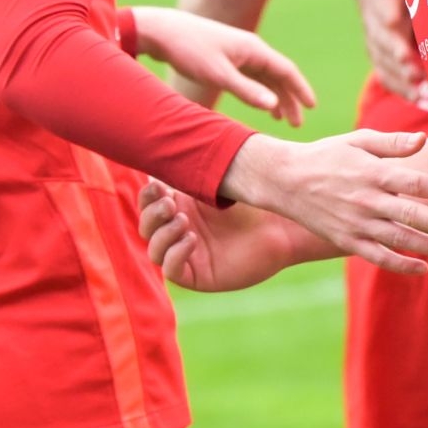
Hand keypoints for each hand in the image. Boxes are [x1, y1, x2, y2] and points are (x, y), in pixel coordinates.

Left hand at [133, 6, 315, 123]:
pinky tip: (259, 104)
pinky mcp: (226, 58)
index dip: (301, 90)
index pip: (287, 70)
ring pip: (265, 78)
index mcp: (254, 50)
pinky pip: (252, 77)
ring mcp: (239, 53)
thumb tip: (274, 105)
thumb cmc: (190, 50)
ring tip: (282, 119)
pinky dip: (260, 92)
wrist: (163, 31)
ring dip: (275, 97)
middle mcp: (251, 50)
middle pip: (279, 76)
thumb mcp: (219, 74)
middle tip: (297, 124)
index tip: (312, 108)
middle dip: (290, 99)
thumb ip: (247, 91)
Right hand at [139, 178, 295, 290]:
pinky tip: (192, 240)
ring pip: (154, 251)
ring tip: (184, 221)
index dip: (147, 196)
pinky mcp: (199, 275)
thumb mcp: (221, 180)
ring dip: (163, 234)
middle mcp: (181, 230)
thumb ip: (195, 169)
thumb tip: (165, 152)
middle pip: (146, 227)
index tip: (157, 186)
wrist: (280, 225)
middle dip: (152, 214)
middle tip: (171, 204)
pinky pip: (172, 271)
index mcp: (182, 205)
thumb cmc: (255, 199)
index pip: (148, 204)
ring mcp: (188, 253)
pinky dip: (175, 255)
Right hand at [218, 131, 427, 274]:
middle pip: (411, 214)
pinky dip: (399, 264)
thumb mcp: (358, 140)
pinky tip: (421, 268)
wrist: (285, 180)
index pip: (415, 182)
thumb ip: (392, 143)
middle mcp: (367, 200)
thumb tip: (421, 139)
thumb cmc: (327, 155)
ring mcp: (356, 223)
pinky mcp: (346, 240)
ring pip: (398, 239)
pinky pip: (377, 256)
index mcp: (373, 172)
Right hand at [343, 0, 427, 104]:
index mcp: (381, 4)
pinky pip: (388, 78)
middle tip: (424, 86)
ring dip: (407, 88)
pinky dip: (405, 93)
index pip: (388, 26)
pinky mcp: (378, 57)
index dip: (398, 46)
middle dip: (405, 72)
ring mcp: (373, 45)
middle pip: (386, 55)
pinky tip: (424, 104)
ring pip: (386, 70)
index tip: (409, 60)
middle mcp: (374, 28)